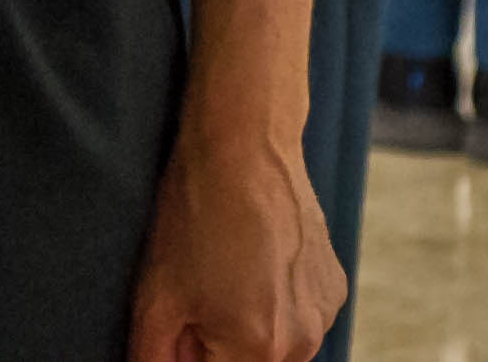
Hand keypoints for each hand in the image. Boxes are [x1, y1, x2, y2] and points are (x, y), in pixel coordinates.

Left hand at [128, 123, 345, 361]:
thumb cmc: (195, 214)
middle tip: (197, 291)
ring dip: (248, 327)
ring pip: (275, 345)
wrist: (245, 146)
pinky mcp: (334, 289)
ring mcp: (324, 316)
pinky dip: (274, 304)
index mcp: (257, 350)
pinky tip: (251, 260)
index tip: (182, 321)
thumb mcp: (155, 294)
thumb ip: (153, 356)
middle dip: (217, 343)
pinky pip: (299, 317)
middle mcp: (302, 344)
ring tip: (223, 270)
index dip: (189, 350)